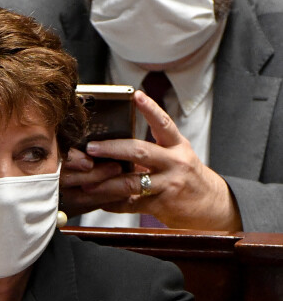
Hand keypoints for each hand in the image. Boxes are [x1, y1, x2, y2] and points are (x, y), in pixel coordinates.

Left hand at [61, 91, 241, 230]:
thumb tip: (115, 147)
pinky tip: (100, 201)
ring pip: (132, 182)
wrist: (212, 205)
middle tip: (91, 148)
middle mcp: (175, 162)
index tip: (136, 95)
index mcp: (177, 146)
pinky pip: (132, 203)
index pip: (164, 123)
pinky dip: (113, 203)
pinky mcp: (162, 205)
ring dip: (106, 183)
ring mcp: (169, 184)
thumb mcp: (176, 158)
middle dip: (112, 149)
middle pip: (140, 151)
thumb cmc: (187, 178)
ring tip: (87, 182)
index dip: (150, 109)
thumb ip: (152, 151)